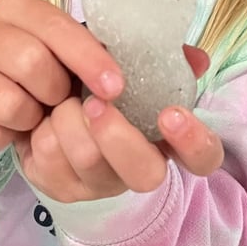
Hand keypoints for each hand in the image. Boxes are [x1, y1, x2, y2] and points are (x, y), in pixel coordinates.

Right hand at [0, 0, 123, 152]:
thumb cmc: (28, 70)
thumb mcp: (56, 51)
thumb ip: (82, 54)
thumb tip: (114, 81)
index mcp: (13, 6)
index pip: (56, 27)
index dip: (90, 59)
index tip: (115, 88)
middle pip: (31, 63)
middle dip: (56, 91)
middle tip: (57, 99)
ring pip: (8, 104)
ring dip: (30, 118)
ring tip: (30, 112)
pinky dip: (5, 139)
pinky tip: (4, 126)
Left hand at [14, 46, 224, 202]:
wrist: (50, 106)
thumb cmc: (99, 84)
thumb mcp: (128, 68)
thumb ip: (161, 59)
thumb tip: (196, 57)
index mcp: (166, 141)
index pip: (203, 158)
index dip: (193, 141)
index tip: (171, 114)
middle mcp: (139, 170)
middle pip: (145, 174)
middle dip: (117, 135)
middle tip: (95, 102)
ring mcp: (100, 185)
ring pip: (88, 159)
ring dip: (69, 118)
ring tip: (63, 99)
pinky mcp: (61, 188)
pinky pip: (49, 158)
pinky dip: (43, 127)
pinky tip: (44, 117)